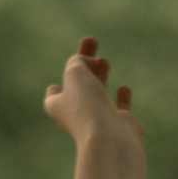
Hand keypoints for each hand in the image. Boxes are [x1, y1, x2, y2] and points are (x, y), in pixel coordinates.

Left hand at [43, 37, 143, 159]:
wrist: (109, 138)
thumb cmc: (87, 105)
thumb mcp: (75, 73)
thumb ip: (78, 61)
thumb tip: (88, 62)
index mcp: (59, 107)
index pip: (54, 97)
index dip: (56, 88)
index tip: (56, 84)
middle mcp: (77, 116)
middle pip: (79, 86)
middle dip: (84, 64)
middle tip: (91, 41)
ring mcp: (99, 121)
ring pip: (98, 94)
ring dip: (99, 76)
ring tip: (104, 61)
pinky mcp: (120, 125)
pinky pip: (120, 108)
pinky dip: (121, 97)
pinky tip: (123, 88)